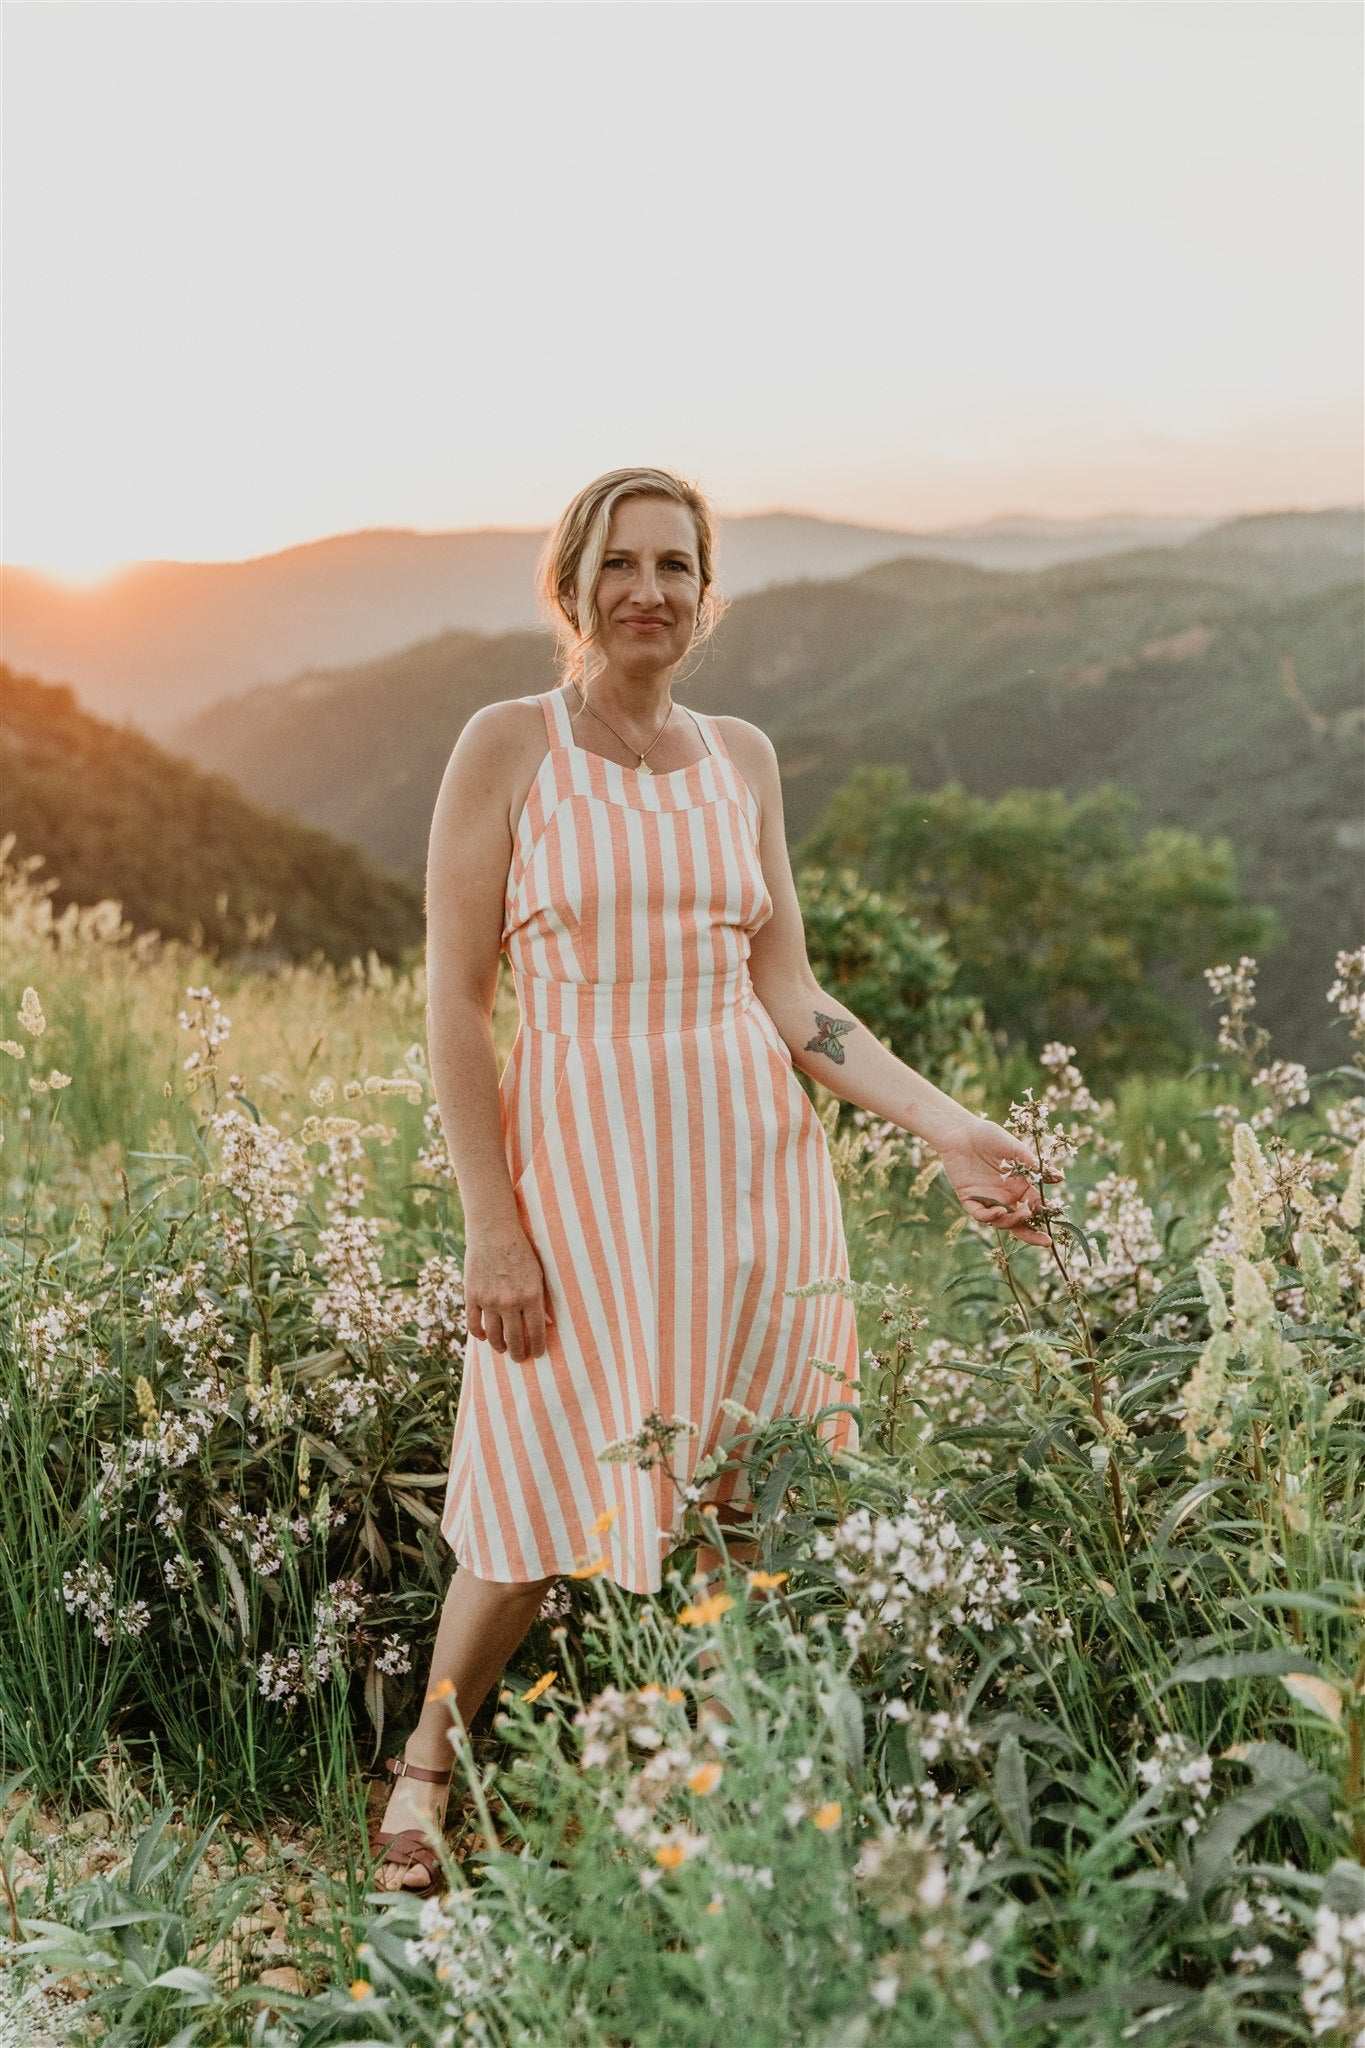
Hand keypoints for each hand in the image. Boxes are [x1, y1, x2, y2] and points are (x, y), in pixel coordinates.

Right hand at [463, 1221, 554, 1360]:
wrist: (494, 1231)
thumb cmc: (521, 1251)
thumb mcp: (539, 1274)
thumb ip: (542, 1300)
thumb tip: (547, 1324)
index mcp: (531, 1296)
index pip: (536, 1333)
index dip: (537, 1348)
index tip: (537, 1355)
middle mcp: (510, 1301)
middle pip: (514, 1339)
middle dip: (518, 1353)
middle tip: (520, 1358)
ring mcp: (489, 1300)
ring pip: (493, 1336)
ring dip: (499, 1347)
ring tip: (503, 1349)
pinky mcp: (472, 1295)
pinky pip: (474, 1324)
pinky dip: (479, 1334)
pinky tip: (484, 1337)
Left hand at [933, 1114, 1063, 1246]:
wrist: (961, 1131)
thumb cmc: (989, 1136)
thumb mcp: (1016, 1149)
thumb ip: (1035, 1166)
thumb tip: (1060, 1178)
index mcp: (1019, 1186)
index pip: (1034, 1207)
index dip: (1043, 1216)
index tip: (1052, 1222)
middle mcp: (1005, 1196)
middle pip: (1019, 1222)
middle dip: (1032, 1234)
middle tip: (1044, 1240)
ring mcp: (987, 1199)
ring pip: (1001, 1221)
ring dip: (1012, 1223)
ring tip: (1021, 1215)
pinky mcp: (969, 1198)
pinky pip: (979, 1214)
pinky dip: (988, 1217)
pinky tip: (997, 1211)